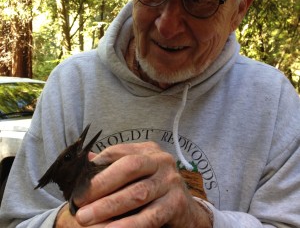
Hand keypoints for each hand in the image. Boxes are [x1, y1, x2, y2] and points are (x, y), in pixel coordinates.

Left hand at [70, 141, 211, 227]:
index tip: (77, 182)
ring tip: (85, 219)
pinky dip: (128, 225)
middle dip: (101, 185)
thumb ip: (114, 165)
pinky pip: (149, 216)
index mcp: (148, 150)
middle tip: (79, 202)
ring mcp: (171, 181)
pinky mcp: (176, 203)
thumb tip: (86, 161)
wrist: (186, 210)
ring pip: (137, 193)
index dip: (97, 165)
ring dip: (109, 207)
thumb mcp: (136, 173)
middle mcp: (161, 161)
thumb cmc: (154, 188)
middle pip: (129, 167)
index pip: (118, 151)